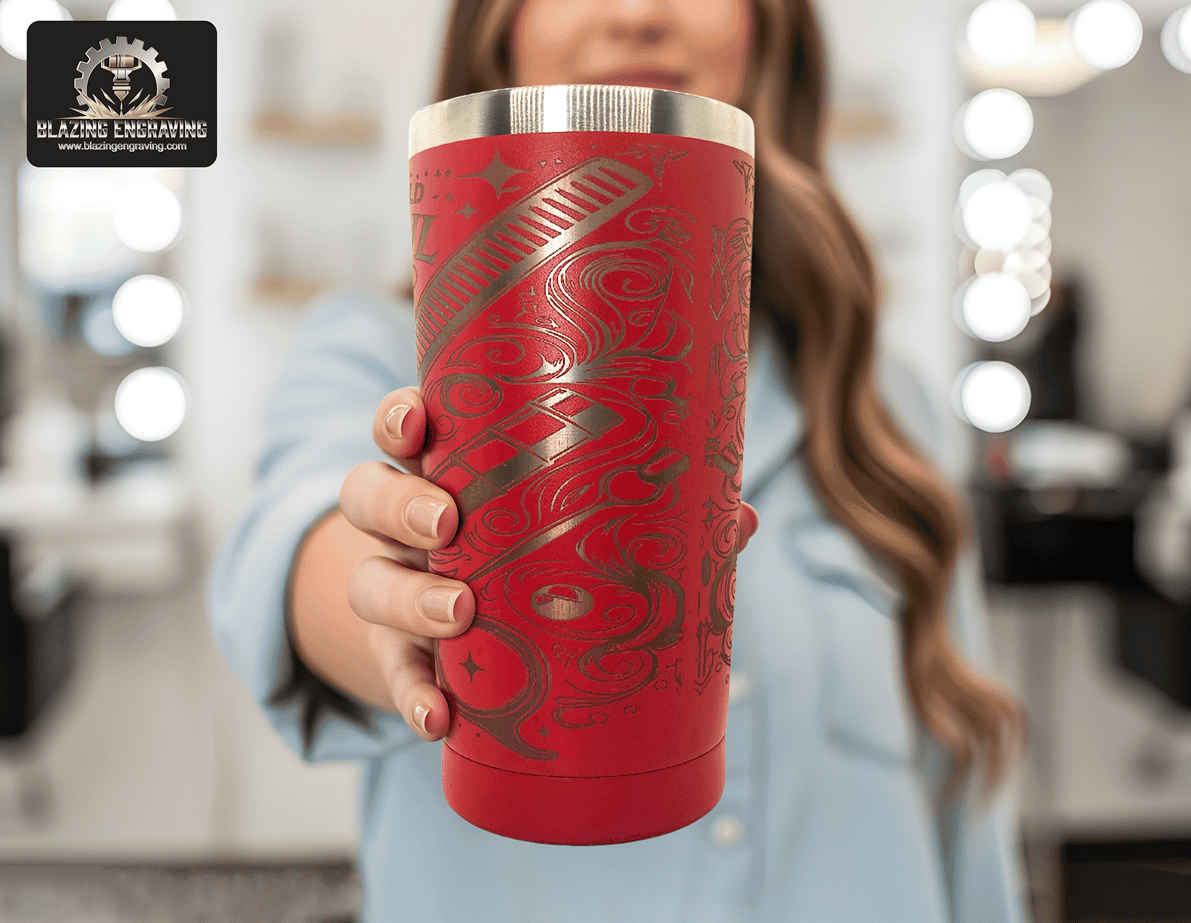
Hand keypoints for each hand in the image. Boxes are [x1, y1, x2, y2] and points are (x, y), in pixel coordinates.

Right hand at [339, 386, 760, 742]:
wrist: (480, 628)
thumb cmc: (537, 549)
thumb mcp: (575, 522)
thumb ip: (649, 517)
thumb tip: (740, 521)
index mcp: (446, 468)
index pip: (402, 427)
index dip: (399, 418)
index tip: (420, 422)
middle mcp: (406, 522)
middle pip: (368, 494)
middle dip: (401, 502)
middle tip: (446, 518)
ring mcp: (395, 588)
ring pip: (369, 583)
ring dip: (407, 598)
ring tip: (458, 614)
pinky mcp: (399, 656)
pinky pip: (392, 674)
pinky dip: (412, 695)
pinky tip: (439, 719)